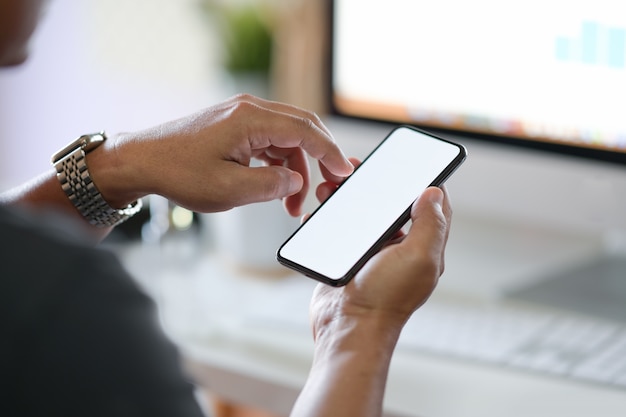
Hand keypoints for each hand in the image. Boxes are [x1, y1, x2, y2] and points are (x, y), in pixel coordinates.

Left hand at [90, 94, 353, 216]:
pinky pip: (270, 141)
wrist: (142, 161)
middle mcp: (249, 109)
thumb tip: (296, 182)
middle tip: (331, 186)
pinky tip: (276, 188)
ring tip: (292, 205)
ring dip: (296, 170)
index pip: (304, 131)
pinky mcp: (236, 125)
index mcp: (250, 119)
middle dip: (320, 158)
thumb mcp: (229, 189)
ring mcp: (242, 115)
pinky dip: (279, 164)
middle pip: (301, 128)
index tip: (344, 172)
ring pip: (287, 138)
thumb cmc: (178, 173)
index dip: (329, 152)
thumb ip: (270, 186)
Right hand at [291, 170, 451, 416]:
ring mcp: (369, 254)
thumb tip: (435, 192)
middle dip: (375, 184)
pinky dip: (328, 218)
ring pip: (360, 215)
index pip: (430, 208)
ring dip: (346, 198)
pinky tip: (318, 210)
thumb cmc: (384, 299)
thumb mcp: (418, 257)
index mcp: (420, 247)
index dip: (424, 183)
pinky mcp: (344, 259)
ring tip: (330, 186)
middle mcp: (397, 249)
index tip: (412, 164)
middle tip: (359, 168)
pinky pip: (337, 231)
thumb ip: (430, 224)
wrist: (347, 327)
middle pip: (389, 206)